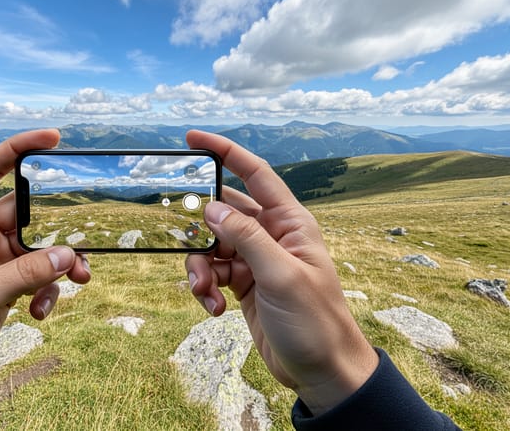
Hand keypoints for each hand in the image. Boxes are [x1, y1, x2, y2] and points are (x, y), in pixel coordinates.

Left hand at [0, 129, 90, 422]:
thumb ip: (21, 274)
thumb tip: (68, 255)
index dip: (16, 150)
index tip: (52, 139)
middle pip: (27, 217)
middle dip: (57, 232)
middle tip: (81, 250)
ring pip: (39, 252)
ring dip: (59, 267)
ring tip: (78, 283)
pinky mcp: (2, 292)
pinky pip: (37, 279)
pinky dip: (48, 292)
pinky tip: (40, 313)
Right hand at [184, 130, 377, 415]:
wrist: (323, 371)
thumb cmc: (315, 322)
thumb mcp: (280, 276)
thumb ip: (246, 238)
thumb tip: (212, 207)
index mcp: (290, 223)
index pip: (255, 174)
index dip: (225, 152)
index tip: (192, 138)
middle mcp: (272, 236)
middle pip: (224, 213)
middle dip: (200, 227)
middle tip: (186, 240)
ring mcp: (257, 261)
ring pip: (212, 247)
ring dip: (200, 268)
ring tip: (205, 292)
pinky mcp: (245, 286)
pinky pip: (214, 274)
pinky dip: (206, 289)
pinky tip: (214, 309)